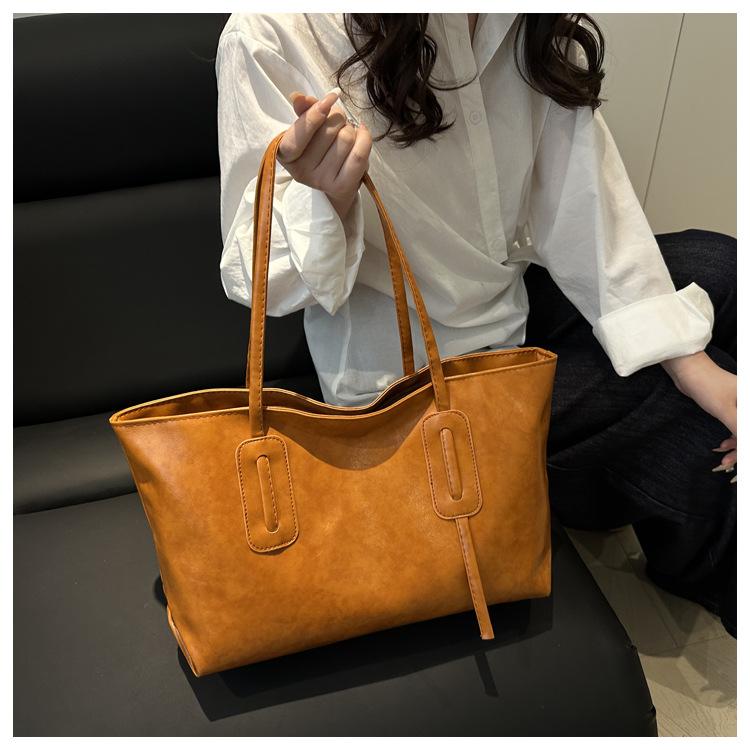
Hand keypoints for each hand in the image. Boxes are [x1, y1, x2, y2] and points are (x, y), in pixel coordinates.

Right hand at [277, 90, 371, 220]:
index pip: (300, 131)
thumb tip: (299, 97)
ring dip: (351, 129)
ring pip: (346, 137)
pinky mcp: (342, 187)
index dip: (317, 112)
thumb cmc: (319, 153)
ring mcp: (321, 181)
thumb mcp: (307, 132)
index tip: (330, 99)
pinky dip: (365, 139)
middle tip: (338, 123)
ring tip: (346, 136)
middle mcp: (301, 171)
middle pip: (329, 128)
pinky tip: (361, 135)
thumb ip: (303, 112)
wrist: (331, 189)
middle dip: (338, 118)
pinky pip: (359, 154)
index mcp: (286, 155)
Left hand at [661, 350, 736, 481]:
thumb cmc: (708, 386)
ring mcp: (743, 406)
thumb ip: (742, 431)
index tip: (740, 464)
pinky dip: (732, 439)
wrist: (689, 370)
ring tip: (722, 459)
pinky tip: (722, 446)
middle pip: (748, 433)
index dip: (746, 448)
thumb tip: (747, 448)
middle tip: (727, 465)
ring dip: (736, 446)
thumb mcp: (727, 412)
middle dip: (741, 450)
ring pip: (744, 432)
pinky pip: (737, 428)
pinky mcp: (732, 408)